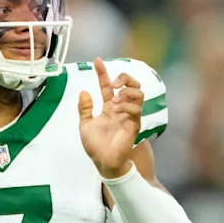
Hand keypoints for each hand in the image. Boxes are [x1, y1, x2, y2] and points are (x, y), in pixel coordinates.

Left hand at [78, 57, 143, 177]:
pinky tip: (116, 110)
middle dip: (124, 78)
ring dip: (126, 92)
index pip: (107, 85)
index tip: (96, 60)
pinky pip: (136, 109)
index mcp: (109, 107)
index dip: (102, 72)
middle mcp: (121, 108)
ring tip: (113, 101)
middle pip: (132, 84)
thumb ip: (85, 109)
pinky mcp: (135, 124)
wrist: (103, 161)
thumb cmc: (95, 146)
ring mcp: (129, 115)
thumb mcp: (85, 125)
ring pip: (139, 93)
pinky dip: (126, 106)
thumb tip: (84, 91)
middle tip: (113, 84)